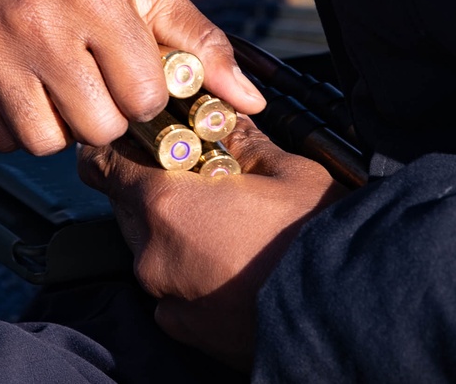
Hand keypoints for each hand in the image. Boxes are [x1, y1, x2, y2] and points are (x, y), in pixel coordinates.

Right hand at [0, 0, 264, 153]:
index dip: (146, 92)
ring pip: (41, 141)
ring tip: (62, 86)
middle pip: (95, 127)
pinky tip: (26, 86)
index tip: (134, 72)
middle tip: (98, 81)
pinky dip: (14, 122)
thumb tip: (250, 100)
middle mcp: (37, 24)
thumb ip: (201, 41)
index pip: (143, 98)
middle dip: (107, 112)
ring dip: (61, 124)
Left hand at [78, 116, 348, 369]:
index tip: (136, 142)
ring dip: (174, 232)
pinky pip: (169, 291)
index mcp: (167, 204)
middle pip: (128, 207)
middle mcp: (153, 254)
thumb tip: (229, 123)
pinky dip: (187, 274)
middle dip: (155, 189)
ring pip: (150, 249)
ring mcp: (166, 297)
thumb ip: (245, 143)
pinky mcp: (186, 331)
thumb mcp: (288, 172)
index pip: (107, 165)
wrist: (348, 312)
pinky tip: (229, 266)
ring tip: (226, 225)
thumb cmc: (319, 238)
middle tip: (200, 179)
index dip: (117, 149)